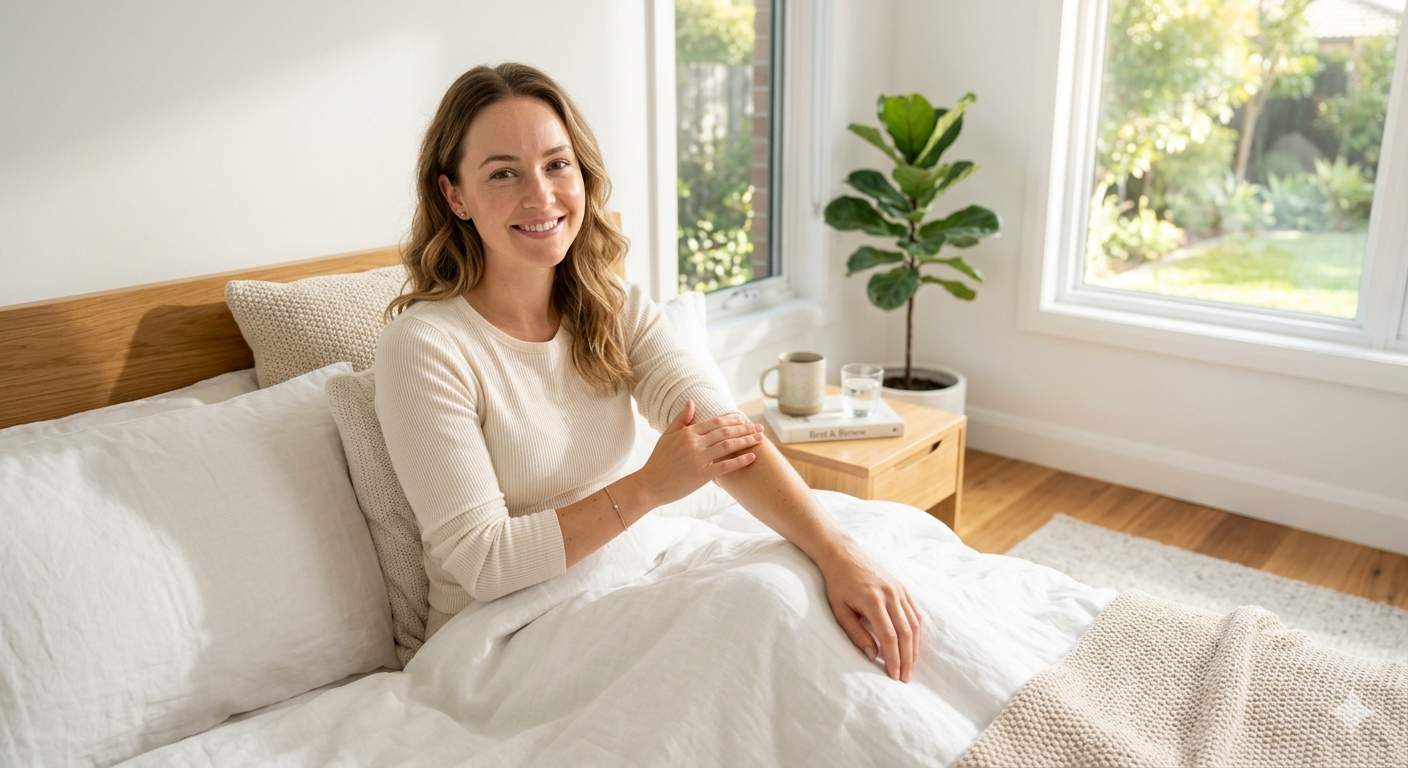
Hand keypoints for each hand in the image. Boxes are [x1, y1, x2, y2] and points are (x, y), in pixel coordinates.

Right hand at [635, 400, 760, 506]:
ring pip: (727, 446)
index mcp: (687, 433)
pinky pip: (724, 467)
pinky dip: (740, 461)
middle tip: (759, 427)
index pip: (716, 422)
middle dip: (745, 428)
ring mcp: (698, 459)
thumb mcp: (667, 436)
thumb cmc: (658, 461)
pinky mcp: (701, 476)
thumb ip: (681, 419)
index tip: (745, 419)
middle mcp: (694, 444)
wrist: (649, 484)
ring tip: (760, 438)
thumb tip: (691, 402)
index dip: (733, 419)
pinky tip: (752, 457)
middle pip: (725, 432)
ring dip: (746, 441)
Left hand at [819, 544, 922, 681]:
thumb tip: (873, 656)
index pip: (889, 636)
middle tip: (905, 678)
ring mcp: (899, 590)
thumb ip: (856, 634)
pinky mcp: (903, 588)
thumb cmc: (837, 584)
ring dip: (914, 648)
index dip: (893, 658)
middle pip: (906, 633)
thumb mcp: (839, 610)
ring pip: (915, 624)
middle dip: (907, 658)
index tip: (894, 676)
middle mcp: (891, 594)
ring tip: (910, 667)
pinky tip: (912, 646)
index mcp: (873, 600)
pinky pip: (916, 613)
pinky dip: (916, 632)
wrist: (844, 554)